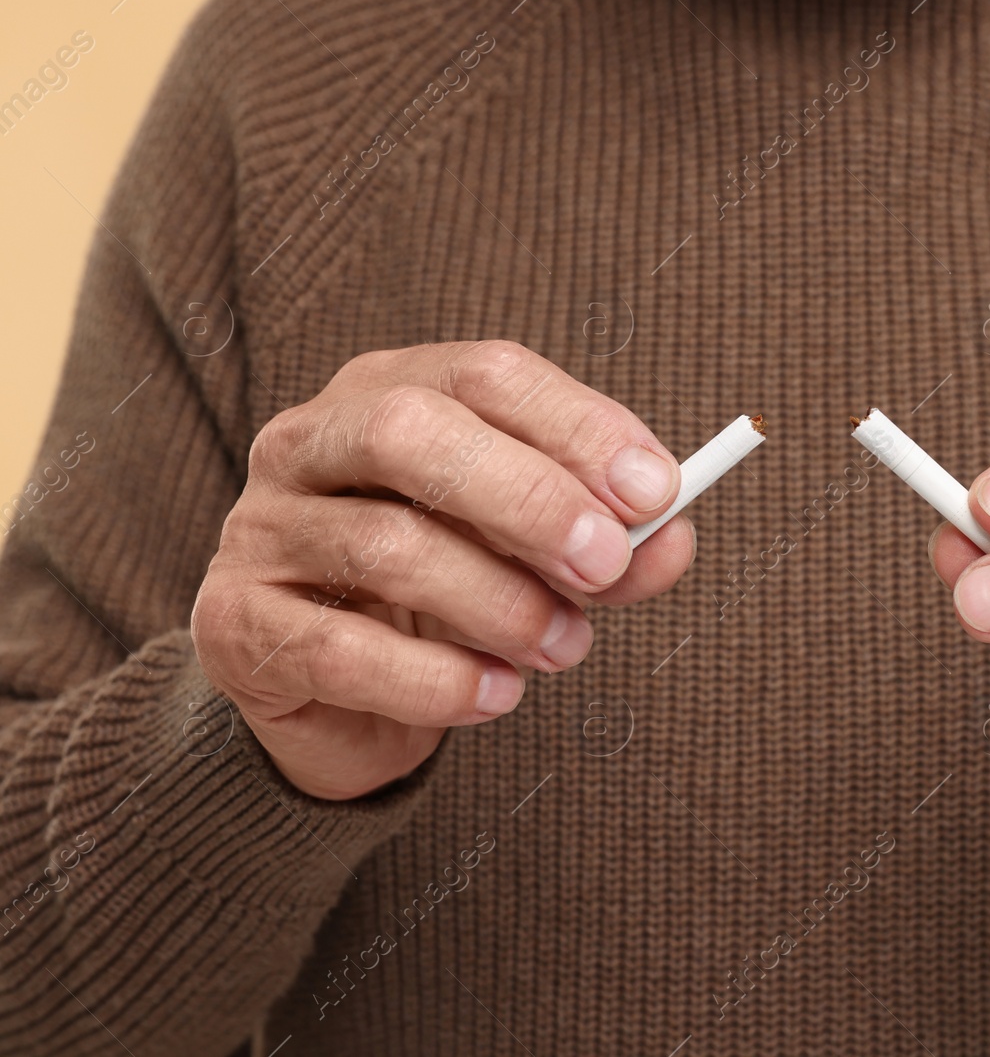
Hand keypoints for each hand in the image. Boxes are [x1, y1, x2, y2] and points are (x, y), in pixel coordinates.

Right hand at [192, 340, 692, 799]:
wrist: (337, 696)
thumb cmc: (451, 597)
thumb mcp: (541, 559)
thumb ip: (611, 545)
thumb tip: (673, 538)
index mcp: (392, 390)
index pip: (487, 374)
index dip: (578, 427)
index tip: (657, 493)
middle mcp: (310, 440)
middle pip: (412, 430)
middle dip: (526, 498)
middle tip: (605, 566)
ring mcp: (262, 528)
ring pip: (386, 545)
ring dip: (499, 605)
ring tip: (565, 648)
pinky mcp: (233, 624)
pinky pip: (340, 651)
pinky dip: (437, 683)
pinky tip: (496, 697)